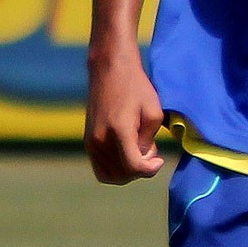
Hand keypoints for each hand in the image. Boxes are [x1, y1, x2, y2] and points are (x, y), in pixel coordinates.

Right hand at [84, 52, 166, 184]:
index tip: (160, 160)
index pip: (133, 167)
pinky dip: (116, 168)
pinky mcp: (87, 141)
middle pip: (121, 176)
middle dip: (139, 170)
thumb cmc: (136, 88)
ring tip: (139, 150)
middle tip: (150, 151)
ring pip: (109, 176)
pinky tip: (128, 151)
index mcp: (118, 132)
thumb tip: (141, 157)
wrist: (109, 70)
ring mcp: (90, 142)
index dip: (150, 170)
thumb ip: (149, 140)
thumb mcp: (154, 112)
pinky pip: (100, 168)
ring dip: (127, 171)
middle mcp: (99, 141)